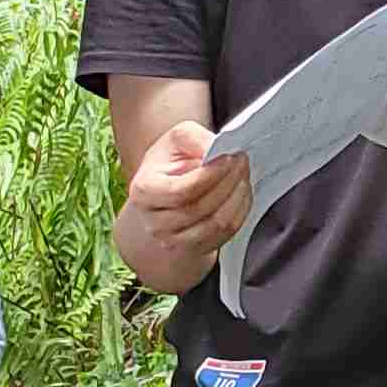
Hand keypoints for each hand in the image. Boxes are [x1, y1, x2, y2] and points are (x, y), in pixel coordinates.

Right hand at [115, 118, 252, 292]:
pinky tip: (241, 193)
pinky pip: (225, 233)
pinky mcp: (194, 248)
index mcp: (143, 191)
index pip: (181, 191)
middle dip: (228, 182)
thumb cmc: (170, 162)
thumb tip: (216, 148)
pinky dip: (240, 211)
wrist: (166, 190)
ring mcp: (173, 239)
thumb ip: (195, 138)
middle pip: (200, 208)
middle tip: (242, 162)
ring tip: (243, 175)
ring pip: (215, 223)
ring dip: (237, 197)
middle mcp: (154, 221)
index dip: (209, 176)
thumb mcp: (177, 139)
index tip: (228, 158)